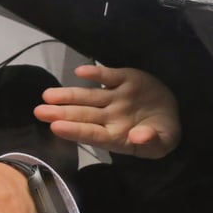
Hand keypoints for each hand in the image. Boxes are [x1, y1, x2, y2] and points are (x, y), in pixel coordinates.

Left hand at [34, 64, 179, 158]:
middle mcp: (111, 116)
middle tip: (38, 111)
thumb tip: (139, 137)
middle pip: (83, 114)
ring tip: (48, 95)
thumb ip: (152, 142)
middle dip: (61, 113)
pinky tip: (80, 71)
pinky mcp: (124, 79)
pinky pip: (108, 76)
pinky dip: (95, 73)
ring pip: (89, 96)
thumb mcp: (163, 142)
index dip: (75, 131)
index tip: (55, 127)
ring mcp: (116, 97)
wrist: (174, 110)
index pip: (93, 134)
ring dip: (69, 95)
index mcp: (117, 136)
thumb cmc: (162, 132)